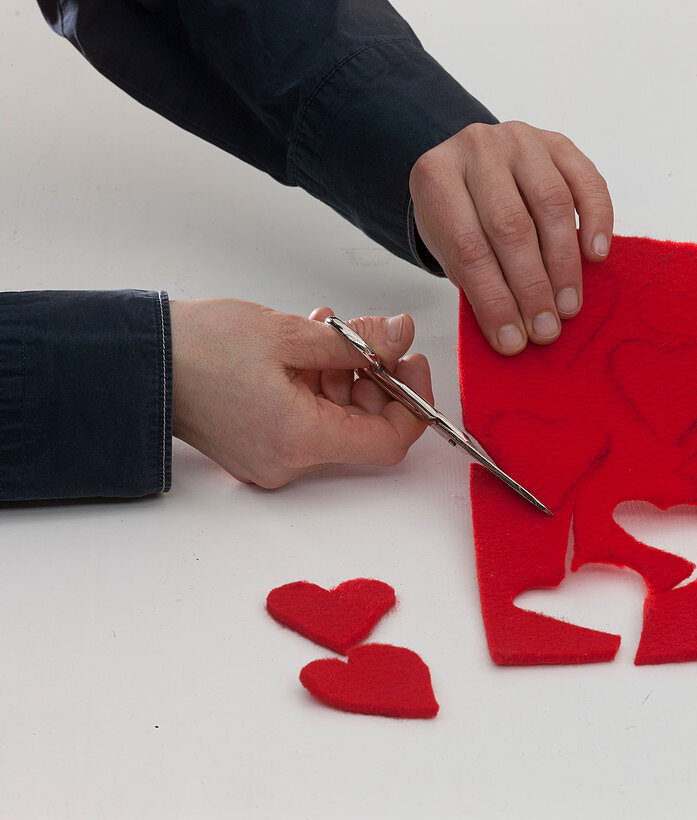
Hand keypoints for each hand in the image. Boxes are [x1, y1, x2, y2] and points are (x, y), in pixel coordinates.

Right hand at [170, 299, 431, 488]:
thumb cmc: (200, 347)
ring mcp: (272, 458)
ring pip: (337, 421)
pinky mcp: (259, 447)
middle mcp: (289, 462)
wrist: (135, 361)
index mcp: (300, 440)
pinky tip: (309, 349)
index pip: (388, 442)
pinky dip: (319, 385)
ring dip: (347, 376)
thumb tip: (401, 335)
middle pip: (364, 430)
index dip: (413, 403)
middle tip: (375, 337)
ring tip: (331, 332)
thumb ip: (356, 341)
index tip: (411, 363)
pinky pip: (309, 420)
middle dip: (378, 380)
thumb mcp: (291, 334)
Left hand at [409, 121, 613, 354]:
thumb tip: (514, 336)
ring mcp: (521, 139)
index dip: (493, 299)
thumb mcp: (449, 246)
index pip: (468, 246)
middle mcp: (477, 147)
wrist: (470, 166)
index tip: (513, 341)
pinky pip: (587, 183)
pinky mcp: (559, 142)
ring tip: (568, 307)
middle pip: (511, 226)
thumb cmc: (459, 216)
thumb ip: (476, 281)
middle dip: (531, 287)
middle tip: (546, 329)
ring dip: (564, 264)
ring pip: (551, 204)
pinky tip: (596, 256)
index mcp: (436, 176)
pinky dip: (597, 221)